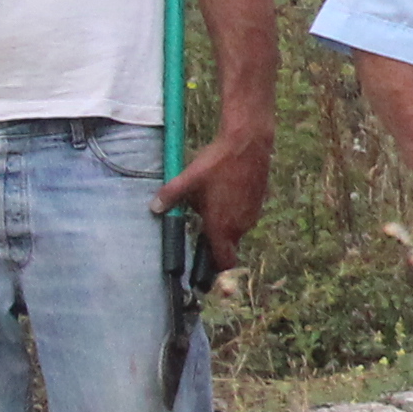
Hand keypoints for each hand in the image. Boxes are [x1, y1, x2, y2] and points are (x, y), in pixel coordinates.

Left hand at [157, 121, 273, 261]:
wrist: (249, 142)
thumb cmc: (218, 163)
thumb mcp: (188, 179)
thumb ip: (170, 196)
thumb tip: (154, 208)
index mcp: (222, 227)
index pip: (223, 263)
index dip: (213, 270)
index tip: (203, 269)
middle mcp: (240, 226)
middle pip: (227, 245)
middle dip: (214, 239)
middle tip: (199, 223)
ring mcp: (252, 214)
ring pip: (236, 229)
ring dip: (224, 224)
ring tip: (211, 201)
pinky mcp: (258, 202)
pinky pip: (244, 215)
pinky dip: (234, 210)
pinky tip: (224, 190)